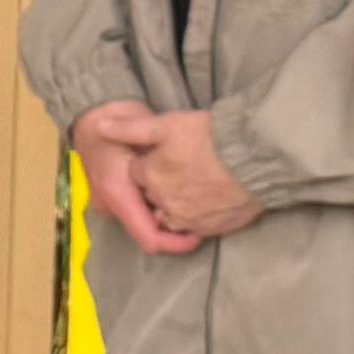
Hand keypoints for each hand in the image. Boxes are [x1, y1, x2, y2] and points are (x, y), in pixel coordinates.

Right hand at [71, 102, 202, 255]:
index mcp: (118, 191)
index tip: (198, 235)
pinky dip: (153, 210)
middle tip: (200, 218)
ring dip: (163, 220)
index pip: (148, 235)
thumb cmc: (121, 117)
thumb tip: (192, 192)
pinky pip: (135, 213)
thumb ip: (164, 163)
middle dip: (173, 231)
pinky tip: (170, 197)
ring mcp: (107, 203)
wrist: (89, 111)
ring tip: (188, 206)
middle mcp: (110, 204)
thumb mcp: (149, 134)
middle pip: (146, 233)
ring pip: (141, 224)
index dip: (175, 243)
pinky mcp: (109, 199)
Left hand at [128, 109, 263, 240]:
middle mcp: (164, 203)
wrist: (254, 157)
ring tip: (194, 185)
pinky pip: (196, 227)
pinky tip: (209, 199)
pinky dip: (197, 217)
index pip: (137, 173)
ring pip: (171, 216)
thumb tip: (99, 127)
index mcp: (150, 177)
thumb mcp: (167, 124)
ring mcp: (189, 219)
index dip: (149, 161)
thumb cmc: (210, 137)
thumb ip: (132, 129)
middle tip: (182, 167)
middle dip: (159, 185)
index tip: (166, 152)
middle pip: (152, 197)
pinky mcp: (211, 228)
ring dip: (175, 205)